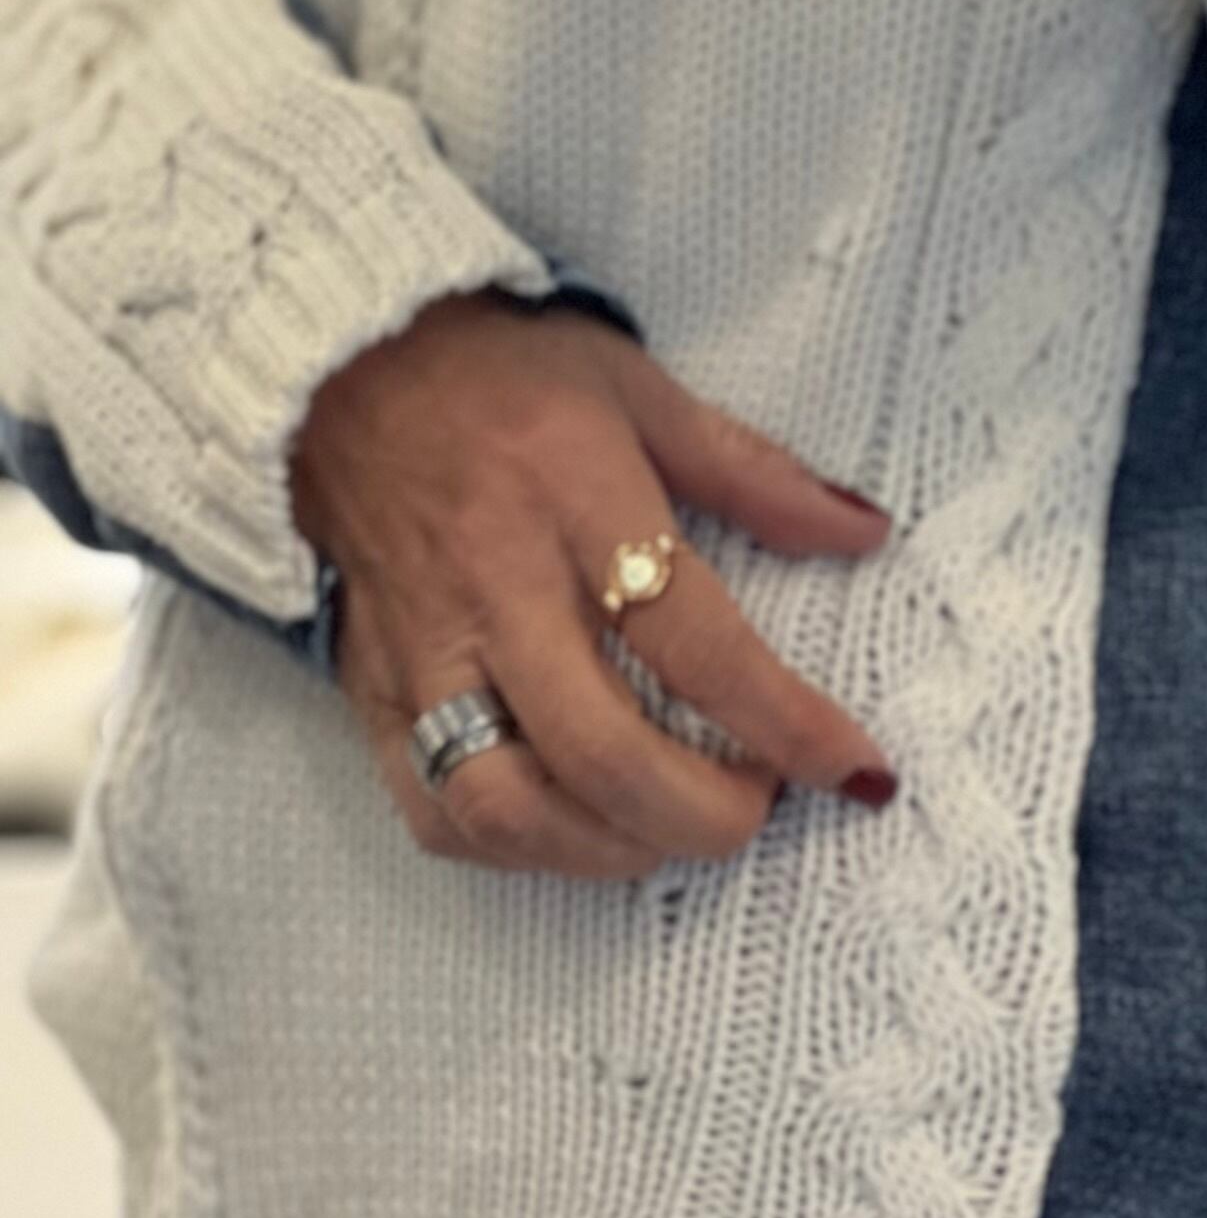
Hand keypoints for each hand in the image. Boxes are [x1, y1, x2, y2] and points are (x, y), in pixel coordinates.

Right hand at [291, 293, 898, 882]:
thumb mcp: (639, 388)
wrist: (330, 366)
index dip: (784, 721)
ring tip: (671, 829)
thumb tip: (864, 531)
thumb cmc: (498, 375)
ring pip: (503, 804)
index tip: (854, 767)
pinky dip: (514, 851)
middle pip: (599, 750)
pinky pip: (432, 809)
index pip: (695, 640)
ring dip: (607, 848)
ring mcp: (425, 652)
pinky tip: (577, 831)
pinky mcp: (370, 692)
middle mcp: (495, 588)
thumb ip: (753, 473)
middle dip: (700, 814)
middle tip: (760, 808)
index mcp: (575, 500)